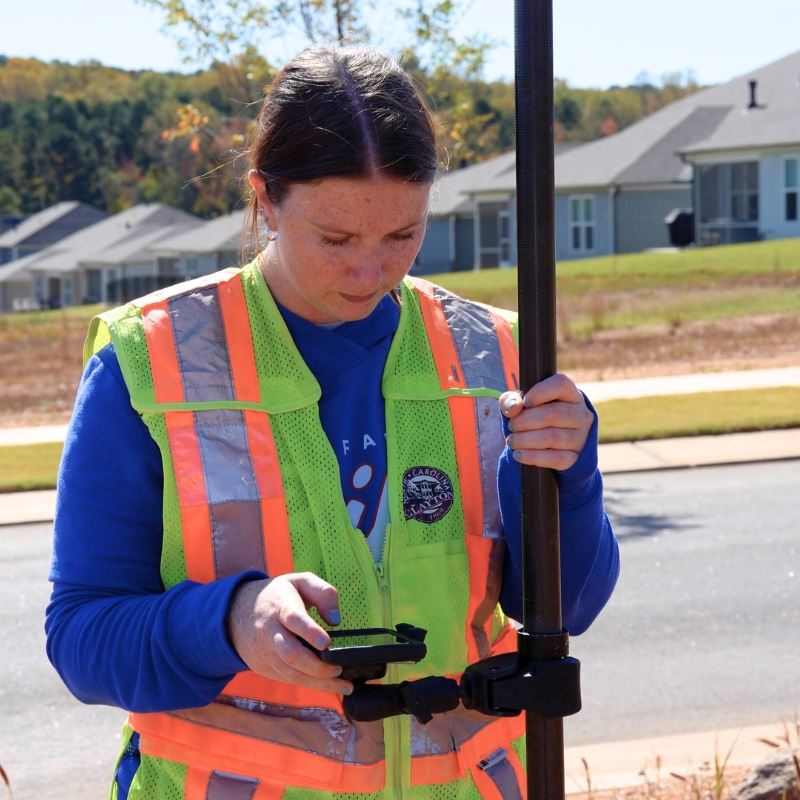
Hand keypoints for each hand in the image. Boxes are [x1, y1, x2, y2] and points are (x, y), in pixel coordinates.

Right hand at [227, 572, 352, 693]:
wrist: (238, 611)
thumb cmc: (279, 595)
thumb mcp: (300, 581)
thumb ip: (323, 593)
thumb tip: (335, 620)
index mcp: (280, 606)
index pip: (293, 619)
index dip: (309, 632)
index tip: (326, 642)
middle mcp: (269, 631)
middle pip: (291, 653)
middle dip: (317, 666)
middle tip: (339, 667)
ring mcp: (265, 652)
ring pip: (290, 673)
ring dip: (317, 682)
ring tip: (343, 684)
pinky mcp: (264, 666)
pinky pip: (287, 679)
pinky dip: (309, 685)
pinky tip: (328, 686)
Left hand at [499, 373, 592, 470]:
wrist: (553, 444)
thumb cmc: (536, 415)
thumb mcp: (522, 404)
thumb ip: (511, 400)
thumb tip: (513, 408)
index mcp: (570, 394)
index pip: (561, 385)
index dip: (540, 392)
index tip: (525, 402)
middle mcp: (580, 414)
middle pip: (553, 414)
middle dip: (525, 421)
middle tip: (511, 426)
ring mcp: (580, 437)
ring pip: (552, 437)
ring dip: (525, 440)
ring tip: (511, 441)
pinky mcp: (575, 457)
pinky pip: (555, 458)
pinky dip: (532, 457)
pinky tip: (518, 454)